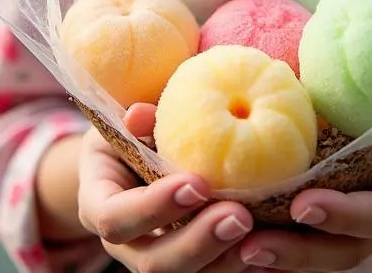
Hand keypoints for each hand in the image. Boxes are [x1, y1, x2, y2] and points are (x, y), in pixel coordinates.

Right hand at [77, 104, 255, 272]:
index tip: (196, 184)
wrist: (133, 155)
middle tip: (239, 216)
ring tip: (259, 232)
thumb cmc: (133, 127)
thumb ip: (138, 119)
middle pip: (153, 263)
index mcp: (100, 203)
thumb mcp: (127, 115)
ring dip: (224, 259)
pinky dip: (241, 262)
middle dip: (197, 243)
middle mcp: (126, 242)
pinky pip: (213, 271)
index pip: (114, 219)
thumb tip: (140, 114)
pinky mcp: (190, 261)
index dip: (153, 208)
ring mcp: (157, 255)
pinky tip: (271, 246)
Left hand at [235, 102, 371, 270]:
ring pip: (311, 254)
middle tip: (253, 244)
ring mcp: (348, 232)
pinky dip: (265, 243)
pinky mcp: (323, 227)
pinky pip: (296, 242)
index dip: (342, 215)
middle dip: (296, 251)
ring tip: (233, 249)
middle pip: (336, 250)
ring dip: (275, 256)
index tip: (305, 205)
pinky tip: (227, 237)